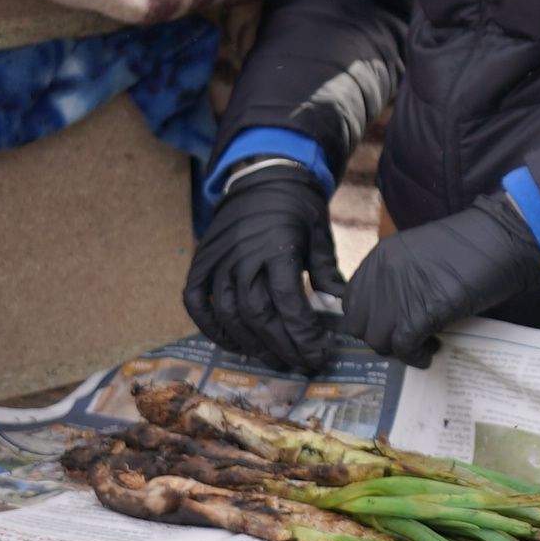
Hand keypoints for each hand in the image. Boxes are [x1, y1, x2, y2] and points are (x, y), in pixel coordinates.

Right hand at [186, 166, 345, 374]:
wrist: (263, 176)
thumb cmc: (298, 207)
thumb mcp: (320, 233)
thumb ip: (326, 270)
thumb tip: (343, 305)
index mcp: (276, 248)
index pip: (287, 302)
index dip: (302, 334)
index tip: (319, 353)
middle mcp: (242, 256)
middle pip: (258, 315)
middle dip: (282, 346)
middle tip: (301, 365)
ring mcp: (217, 259)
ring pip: (228, 314)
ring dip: (251, 344)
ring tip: (274, 359)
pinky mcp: (200, 262)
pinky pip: (196, 302)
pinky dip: (210, 327)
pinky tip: (234, 344)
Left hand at [339, 193, 539, 369]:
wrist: (502, 239)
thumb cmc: (471, 245)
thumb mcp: (420, 255)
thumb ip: (399, 278)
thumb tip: (393, 313)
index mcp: (380, 257)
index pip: (351, 301)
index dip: (370, 320)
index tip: (391, 327)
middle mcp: (382, 274)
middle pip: (359, 325)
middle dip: (381, 338)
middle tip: (407, 339)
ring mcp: (400, 293)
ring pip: (378, 340)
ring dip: (399, 350)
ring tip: (423, 345)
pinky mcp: (423, 311)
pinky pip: (404, 347)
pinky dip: (416, 356)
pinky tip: (431, 352)